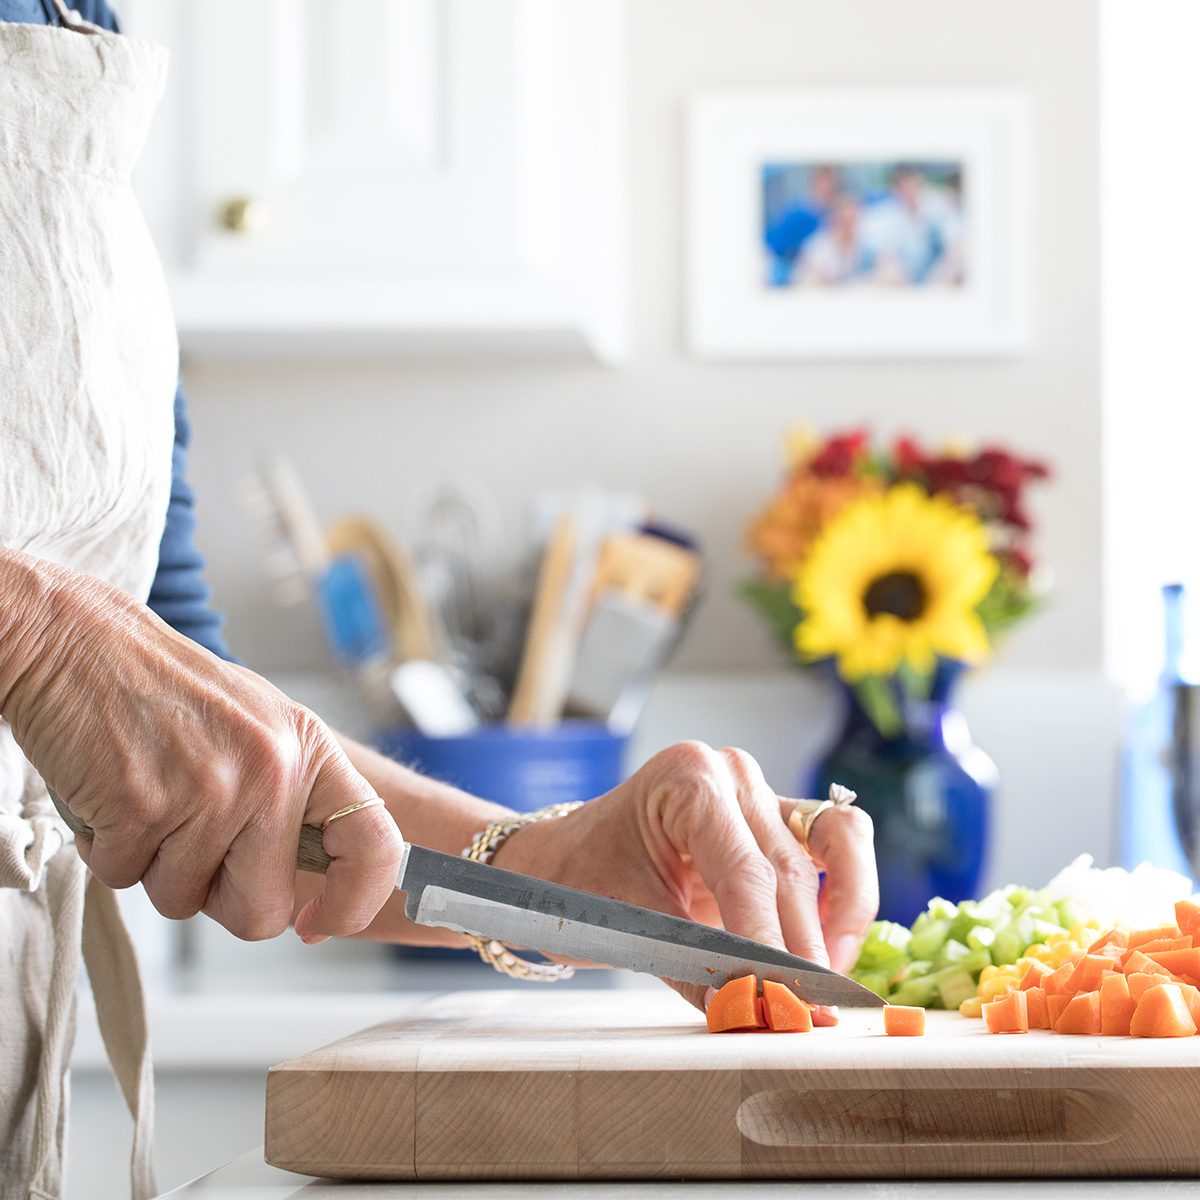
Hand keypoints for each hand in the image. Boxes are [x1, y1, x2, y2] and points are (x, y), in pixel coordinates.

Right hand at [0, 556, 402, 941]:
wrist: (80, 641)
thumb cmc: (166, 690)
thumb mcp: (258, 726)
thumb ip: (289, 796)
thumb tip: (307, 885)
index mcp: (308, 750)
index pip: (373, 844)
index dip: (354, 901)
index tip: (318, 921)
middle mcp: (270, 771)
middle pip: (261, 909)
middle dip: (219, 898)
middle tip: (190, 845)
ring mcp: (208, 790)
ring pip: (183, 900)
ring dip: (155, 867)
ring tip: (148, 798)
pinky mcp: (141, 806)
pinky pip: (124, 879)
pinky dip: (108, 852)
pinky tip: (112, 795)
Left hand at [493, 742, 876, 1016]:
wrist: (564, 864)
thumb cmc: (582, 880)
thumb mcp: (629, 925)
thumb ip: (694, 968)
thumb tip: (747, 1013)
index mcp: (688, 777)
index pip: (746, 872)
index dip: (769, 943)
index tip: (783, 1000)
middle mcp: (731, 773)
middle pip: (791, 869)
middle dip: (803, 949)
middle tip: (807, 1013)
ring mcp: (759, 790)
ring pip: (836, 846)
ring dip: (839, 921)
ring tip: (824, 984)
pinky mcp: (778, 819)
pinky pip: (835, 847)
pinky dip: (843, 899)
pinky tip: (831, 950)